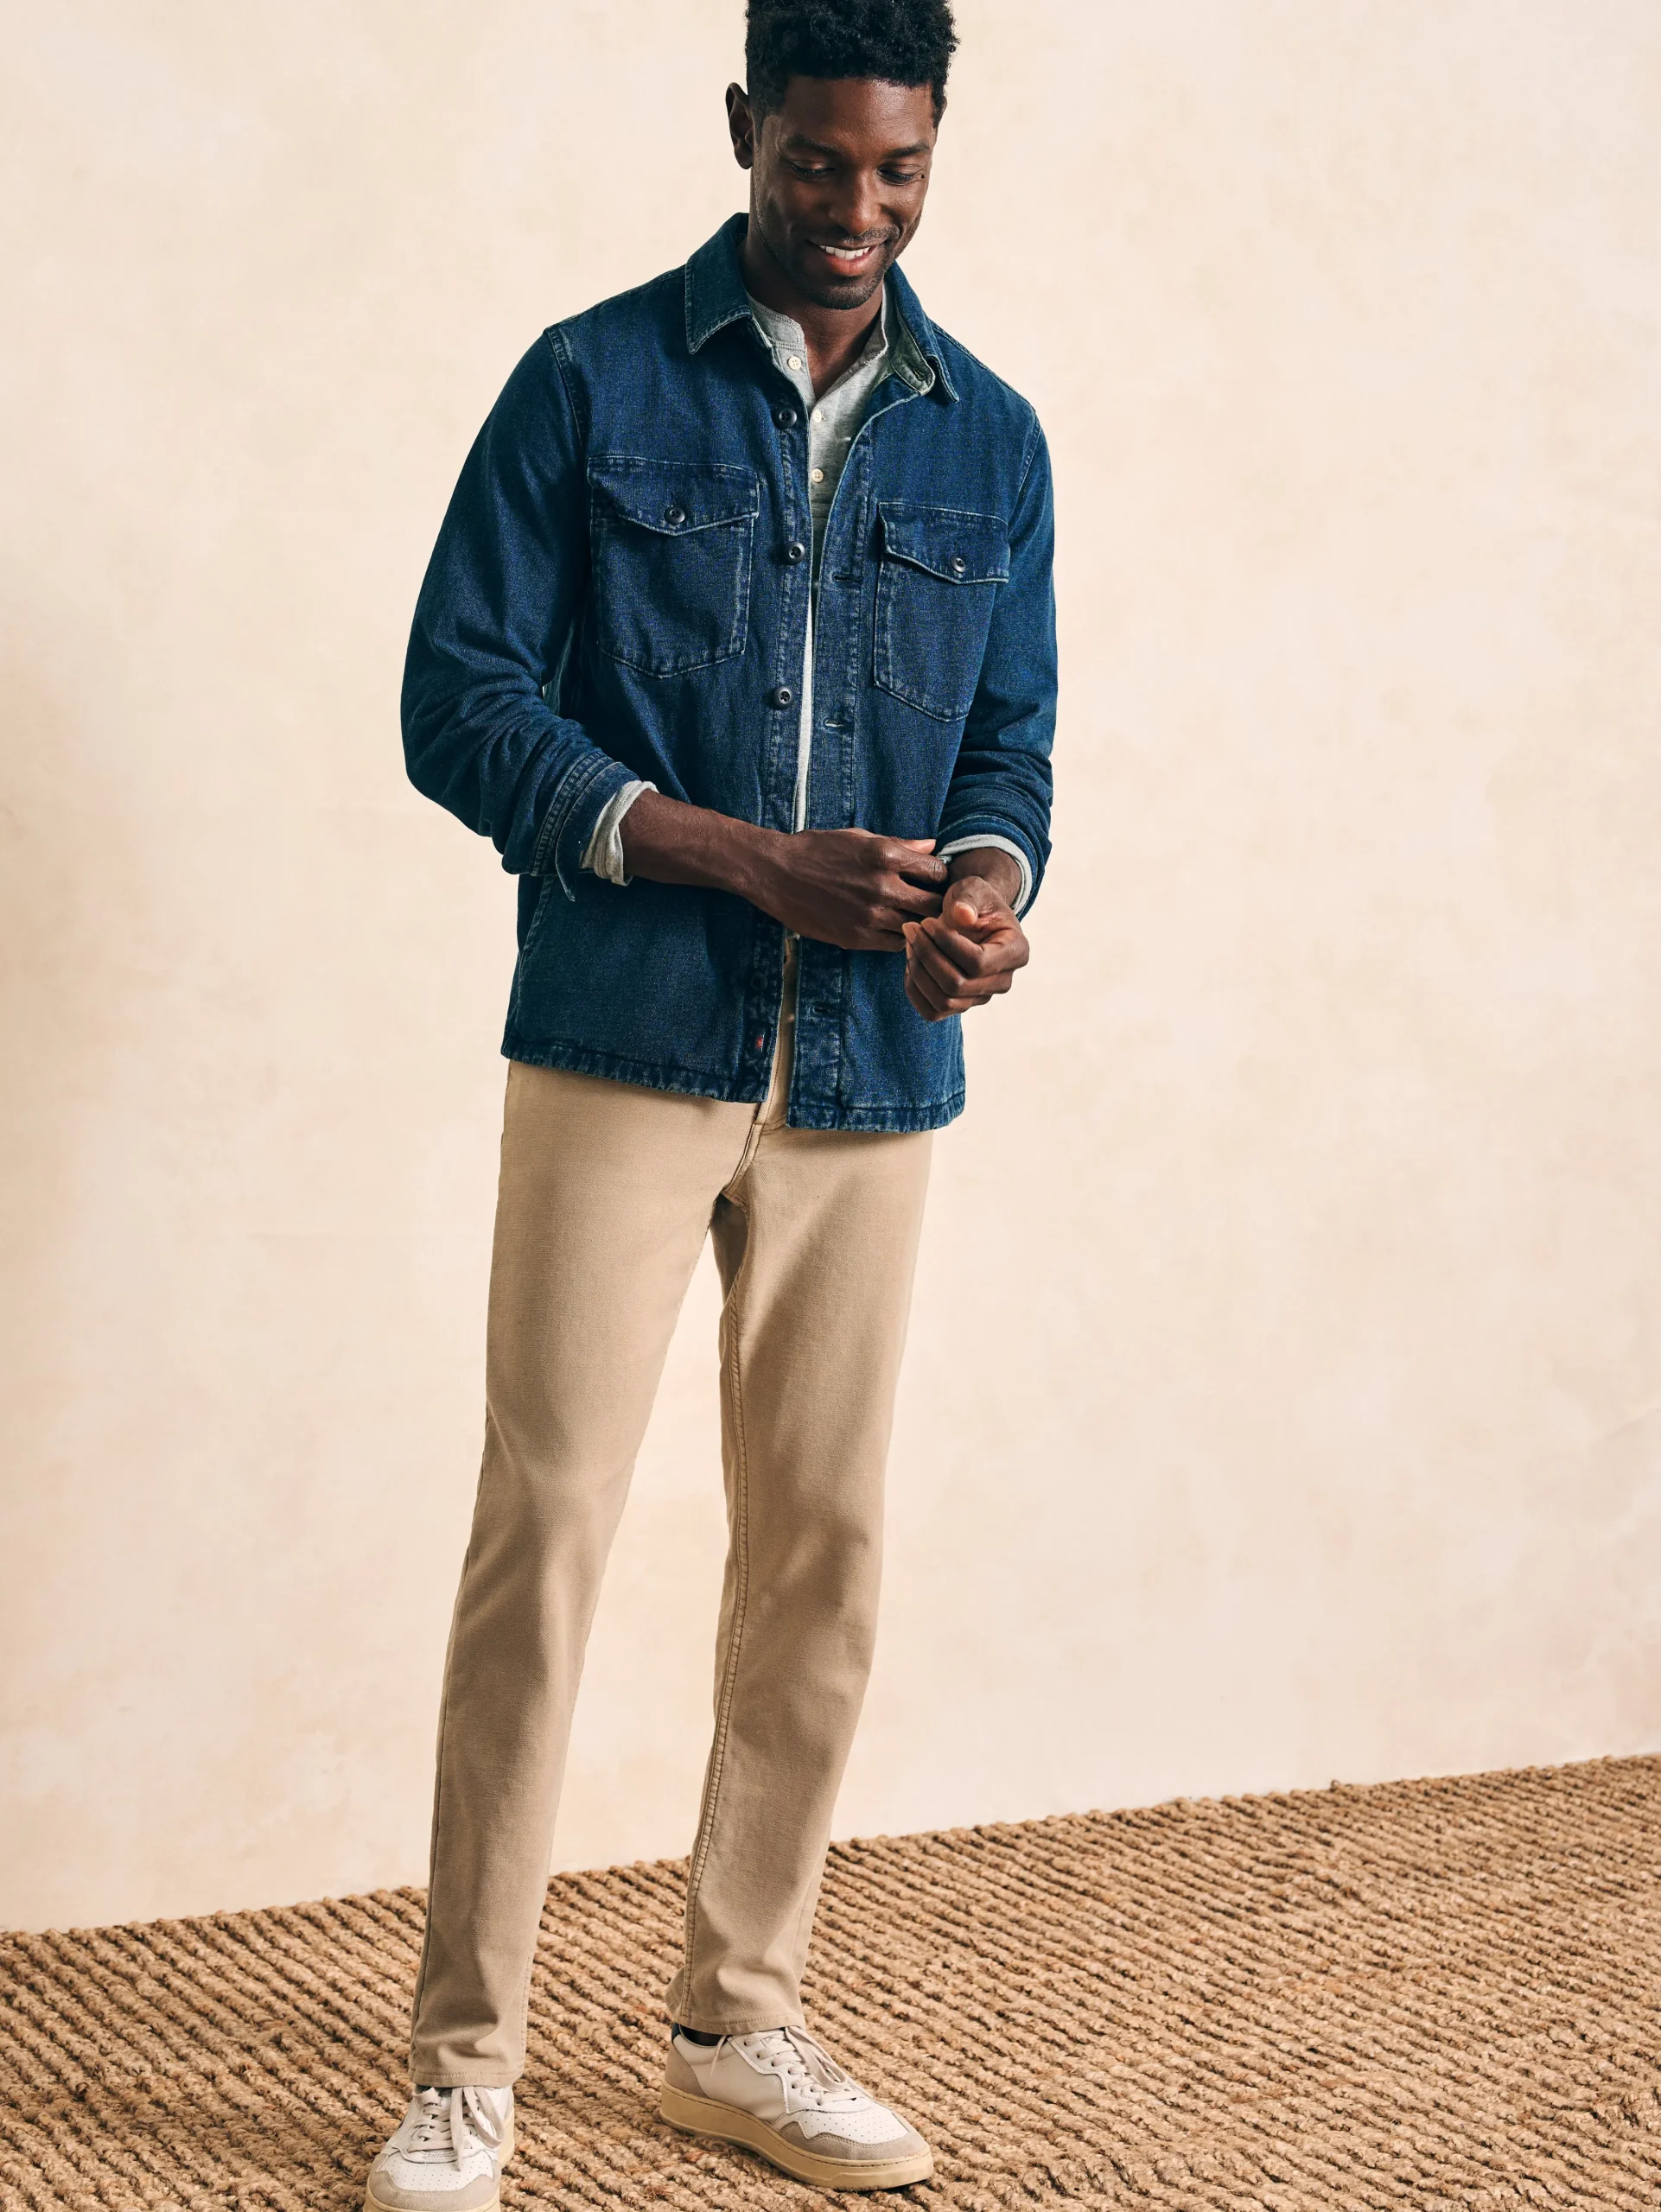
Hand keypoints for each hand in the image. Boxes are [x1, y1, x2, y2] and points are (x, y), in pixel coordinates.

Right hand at [751, 829, 946, 950]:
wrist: (776, 873)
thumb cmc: (816, 849)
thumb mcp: (858, 837)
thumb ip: (898, 844)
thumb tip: (931, 847)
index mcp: (885, 855)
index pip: (937, 872)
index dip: (940, 877)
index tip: (934, 880)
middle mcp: (882, 886)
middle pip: (933, 905)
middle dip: (937, 904)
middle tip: (931, 905)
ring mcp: (870, 915)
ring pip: (916, 928)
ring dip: (918, 924)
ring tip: (912, 918)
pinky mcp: (856, 937)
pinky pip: (894, 944)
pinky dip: (899, 938)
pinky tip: (892, 928)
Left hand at [903, 873, 1028, 1020]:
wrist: (969, 915)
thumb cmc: (973, 900)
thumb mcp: (973, 888)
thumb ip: (969, 897)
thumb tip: (963, 915)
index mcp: (1016, 952)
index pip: (977, 962)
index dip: (945, 944)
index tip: (926, 923)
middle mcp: (1003, 981)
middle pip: (957, 985)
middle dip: (927, 956)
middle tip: (911, 930)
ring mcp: (982, 997)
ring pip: (943, 1001)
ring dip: (918, 972)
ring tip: (911, 944)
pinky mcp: (961, 1005)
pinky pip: (932, 1011)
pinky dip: (914, 990)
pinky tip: (911, 963)